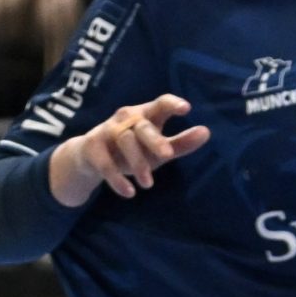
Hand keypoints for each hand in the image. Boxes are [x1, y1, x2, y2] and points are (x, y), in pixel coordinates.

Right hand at [48, 95, 211, 206]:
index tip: (186, 109)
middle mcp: (126, 118)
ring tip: (148, 185)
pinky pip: (105, 163)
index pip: (160, 104)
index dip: (172, 104)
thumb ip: (181, 143)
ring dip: (137, 164)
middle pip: (142, 127)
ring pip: (125, 143)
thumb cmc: (132, 149)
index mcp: (146, 114)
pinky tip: (129, 193)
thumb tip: (206, 132)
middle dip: (154, 141)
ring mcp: (107, 130)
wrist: (88, 157)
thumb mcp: (158, 149)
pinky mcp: (92, 147)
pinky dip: (117, 179)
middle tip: (167, 156)